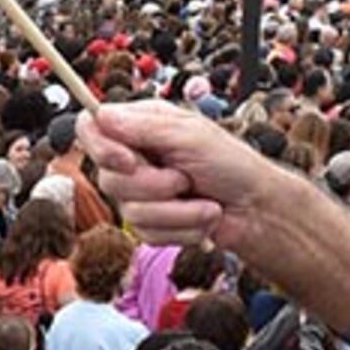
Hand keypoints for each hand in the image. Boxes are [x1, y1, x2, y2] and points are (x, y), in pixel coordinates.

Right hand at [78, 101, 258, 247]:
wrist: (258, 211)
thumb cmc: (233, 165)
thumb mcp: (190, 136)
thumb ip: (143, 128)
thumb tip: (99, 115)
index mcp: (141, 126)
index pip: (91, 128)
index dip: (101, 147)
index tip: (128, 160)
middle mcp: (136, 157)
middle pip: (107, 178)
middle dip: (153, 186)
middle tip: (186, 179)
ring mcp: (142, 194)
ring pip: (129, 212)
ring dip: (176, 212)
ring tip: (205, 203)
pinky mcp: (152, 224)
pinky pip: (146, 234)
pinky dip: (181, 229)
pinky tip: (202, 220)